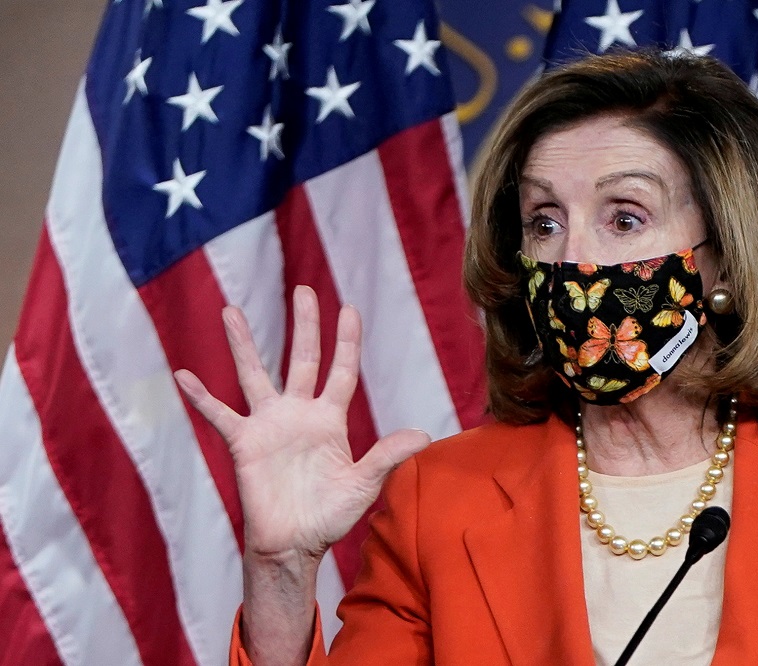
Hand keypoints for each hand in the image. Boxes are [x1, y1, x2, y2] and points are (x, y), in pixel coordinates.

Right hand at [175, 285, 430, 560]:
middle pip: (302, 358)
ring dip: (243, 344)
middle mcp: (299, 413)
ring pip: (254, 374)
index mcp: (330, 419)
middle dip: (305, 325)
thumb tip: (424, 434)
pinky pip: (219, 415)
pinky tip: (183, 375)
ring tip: (231, 310)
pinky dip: (201, 398)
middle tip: (304, 290)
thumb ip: (387, 456)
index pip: (341, 370)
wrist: (295, 544)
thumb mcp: (363, 484)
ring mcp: (269, 425)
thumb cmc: (330, 516)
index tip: (350, 308)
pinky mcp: (244, 443)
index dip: (346, 340)